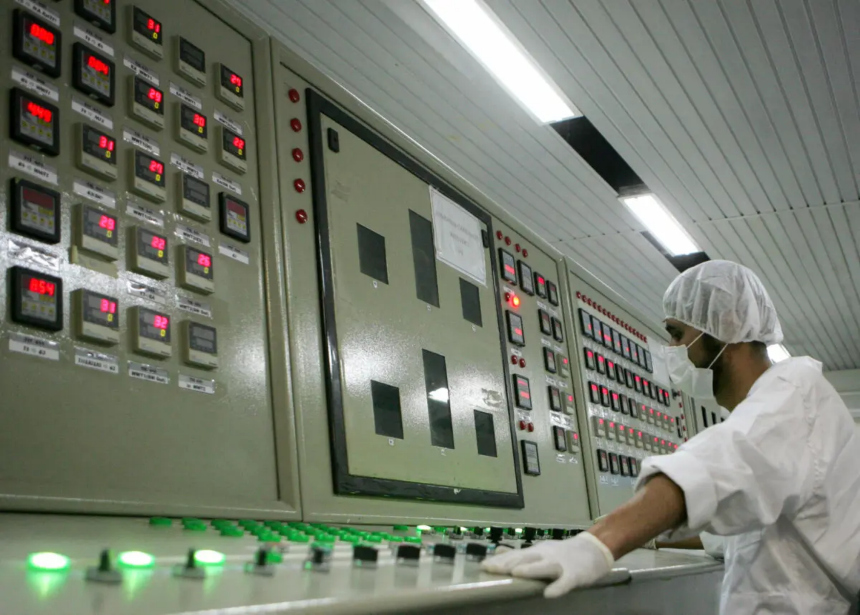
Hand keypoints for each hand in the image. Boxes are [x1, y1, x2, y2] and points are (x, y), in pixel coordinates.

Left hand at [480, 532, 614, 597]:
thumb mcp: (539, 550)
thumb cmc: (562, 553)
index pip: (515, 555)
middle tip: (491, 568)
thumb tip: (497, 551)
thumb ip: (518, 553)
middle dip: (508, 563)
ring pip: (545, 566)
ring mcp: (560, 564)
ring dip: (531, 569)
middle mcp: (545, 555)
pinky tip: (549, 594)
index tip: (482, 566)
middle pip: (526, 557)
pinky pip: (565, 582)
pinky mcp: (574, 575)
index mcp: (536, 551)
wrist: (593, 549)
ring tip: (517, 574)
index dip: (499, 561)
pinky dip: (558, 588)